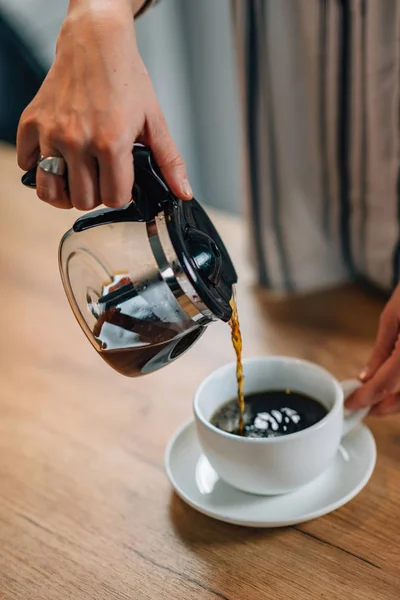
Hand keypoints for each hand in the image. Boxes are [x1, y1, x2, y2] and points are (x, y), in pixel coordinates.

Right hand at [17, 0, 191, 210]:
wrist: (96, 42)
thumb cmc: (125, 78)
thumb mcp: (154, 121)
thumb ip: (169, 161)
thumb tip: (182, 192)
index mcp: (111, 142)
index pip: (114, 199)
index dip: (121, 195)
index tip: (122, 182)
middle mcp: (77, 140)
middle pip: (83, 200)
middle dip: (96, 194)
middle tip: (102, 176)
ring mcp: (51, 132)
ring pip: (51, 192)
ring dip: (66, 192)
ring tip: (78, 179)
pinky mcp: (31, 123)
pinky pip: (27, 165)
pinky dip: (40, 168)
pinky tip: (58, 158)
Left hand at [346, 284, 399, 414]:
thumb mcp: (393, 317)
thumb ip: (382, 351)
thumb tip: (367, 377)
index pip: (386, 384)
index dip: (366, 398)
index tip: (351, 404)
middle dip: (383, 406)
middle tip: (363, 405)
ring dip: (397, 401)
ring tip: (376, 398)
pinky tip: (394, 387)